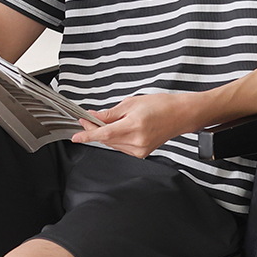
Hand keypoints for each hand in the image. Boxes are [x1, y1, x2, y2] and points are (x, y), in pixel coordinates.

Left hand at [72, 92, 202, 158]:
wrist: (179, 115)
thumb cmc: (160, 105)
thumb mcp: (131, 103)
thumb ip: (110, 113)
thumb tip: (94, 117)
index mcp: (134, 126)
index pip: (104, 134)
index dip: (88, 135)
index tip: (76, 136)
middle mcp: (137, 141)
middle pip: (107, 139)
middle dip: (95, 129)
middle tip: (88, 119)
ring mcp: (139, 150)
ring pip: (112, 144)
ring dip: (106, 134)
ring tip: (108, 121)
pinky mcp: (141, 154)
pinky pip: (121, 147)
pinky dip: (116, 139)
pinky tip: (119, 129)